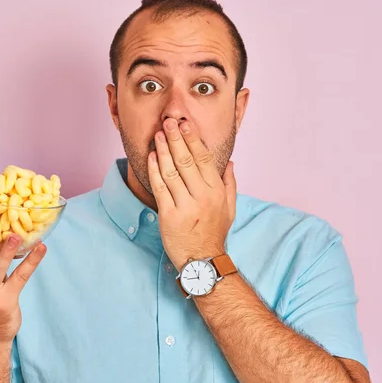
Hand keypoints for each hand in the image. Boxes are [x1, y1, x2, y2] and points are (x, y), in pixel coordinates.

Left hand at [147, 118, 236, 269]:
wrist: (202, 260)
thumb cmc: (215, 232)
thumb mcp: (229, 208)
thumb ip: (229, 184)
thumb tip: (230, 162)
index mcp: (216, 191)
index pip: (204, 159)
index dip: (193, 139)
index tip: (186, 124)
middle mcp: (202, 196)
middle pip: (186, 160)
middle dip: (176, 138)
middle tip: (168, 122)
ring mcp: (185, 205)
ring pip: (171, 171)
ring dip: (163, 150)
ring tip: (158, 135)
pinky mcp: (169, 215)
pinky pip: (160, 187)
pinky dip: (155, 170)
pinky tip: (151, 157)